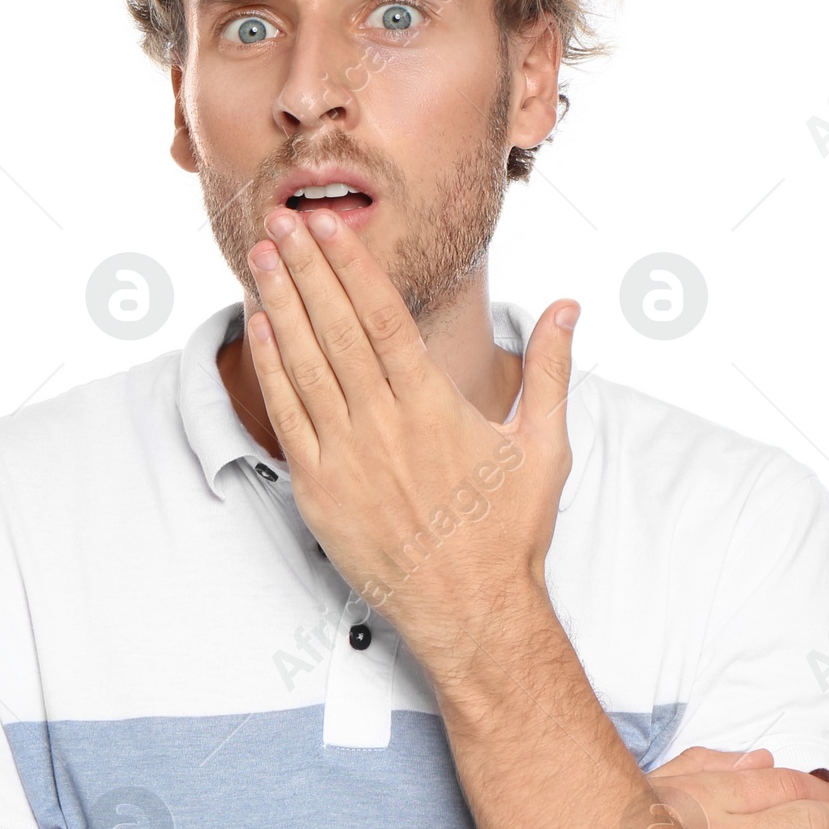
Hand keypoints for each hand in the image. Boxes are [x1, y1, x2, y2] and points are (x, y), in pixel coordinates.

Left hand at [244, 206, 576, 669]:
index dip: (352, 266)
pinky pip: (287, 416)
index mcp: (434, 406)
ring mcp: (346, 458)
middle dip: (307, 268)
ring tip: (263, 256)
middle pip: (336, 328)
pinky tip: (260, 328)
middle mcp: (384, 425)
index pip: (384, 317)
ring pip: (304, 365)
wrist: (470, 610)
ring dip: (281, 305)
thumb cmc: (508, 532)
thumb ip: (549, 371)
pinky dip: (271, 368)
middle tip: (282, 219)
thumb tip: (568, 308)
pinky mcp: (319, 491)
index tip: (330, 226)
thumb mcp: (543, 447)